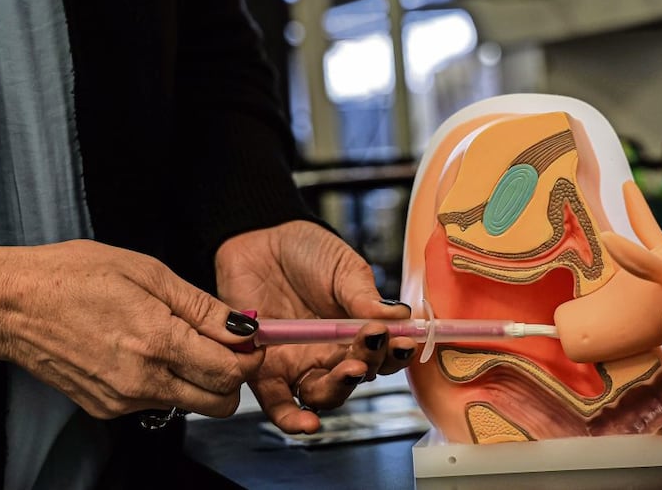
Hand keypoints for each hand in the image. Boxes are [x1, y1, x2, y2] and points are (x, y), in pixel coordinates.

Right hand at [0, 241, 263, 418]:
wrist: (13, 304)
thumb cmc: (76, 276)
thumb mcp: (149, 273)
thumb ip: (203, 307)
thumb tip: (245, 328)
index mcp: (157, 342)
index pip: (229, 372)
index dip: (250, 358)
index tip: (251, 340)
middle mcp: (142, 380)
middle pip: (218, 402)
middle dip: (233, 377)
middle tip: (225, 345)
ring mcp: (122, 400)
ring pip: (189, 404)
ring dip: (201, 381)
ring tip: (185, 342)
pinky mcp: (106, 408)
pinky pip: (157, 402)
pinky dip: (168, 383)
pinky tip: (151, 352)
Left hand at [215, 220, 415, 433]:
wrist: (260, 238)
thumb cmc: (306, 251)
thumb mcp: (343, 268)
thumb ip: (365, 296)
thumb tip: (400, 316)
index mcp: (356, 331)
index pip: (383, 354)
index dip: (395, 353)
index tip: (402, 340)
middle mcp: (330, 354)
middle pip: (357, 378)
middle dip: (369, 364)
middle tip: (372, 342)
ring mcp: (298, 363)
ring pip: (324, 394)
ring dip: (340, 389)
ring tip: (350, 369)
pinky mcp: (264, 369)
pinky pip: (278, 403)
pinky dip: (292, 419)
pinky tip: (307, 422)